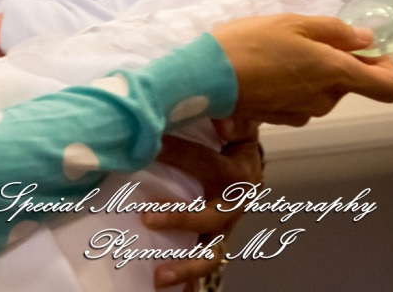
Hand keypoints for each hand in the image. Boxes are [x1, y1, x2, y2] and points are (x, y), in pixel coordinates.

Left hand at [146, 120, 261, 287]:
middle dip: (179, 219)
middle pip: (210, 217)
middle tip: (146, 217)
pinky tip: (169, 289)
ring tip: (159, 275)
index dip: (179, 156)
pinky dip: (188, 279)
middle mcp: (236, 205)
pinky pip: (203, 261)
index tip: (150, 147)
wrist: (247, 156)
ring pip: (211, 252)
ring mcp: (226, 227)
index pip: (209, 165)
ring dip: (185, 264)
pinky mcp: (216, 239)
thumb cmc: (234, 135)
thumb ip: (232, 118)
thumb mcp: (236, 121)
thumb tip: (224, 121)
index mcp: (240, 172)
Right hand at [212, 14, 392, 125]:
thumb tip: (366, 39)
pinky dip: (289, 84)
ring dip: (308, 72)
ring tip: (275, 50)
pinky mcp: (281, 119)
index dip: (384, 67)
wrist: (207, 76)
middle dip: (333, 61)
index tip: (364, 50)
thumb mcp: (292, 23)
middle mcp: (325, 99)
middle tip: (301, 38)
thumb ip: (334, 31)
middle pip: (347, 84)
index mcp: (335, 73)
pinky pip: (298, 100)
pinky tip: (263, 68)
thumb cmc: (250, 43)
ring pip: (321, 91)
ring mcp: (303, 112)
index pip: (388, 87)